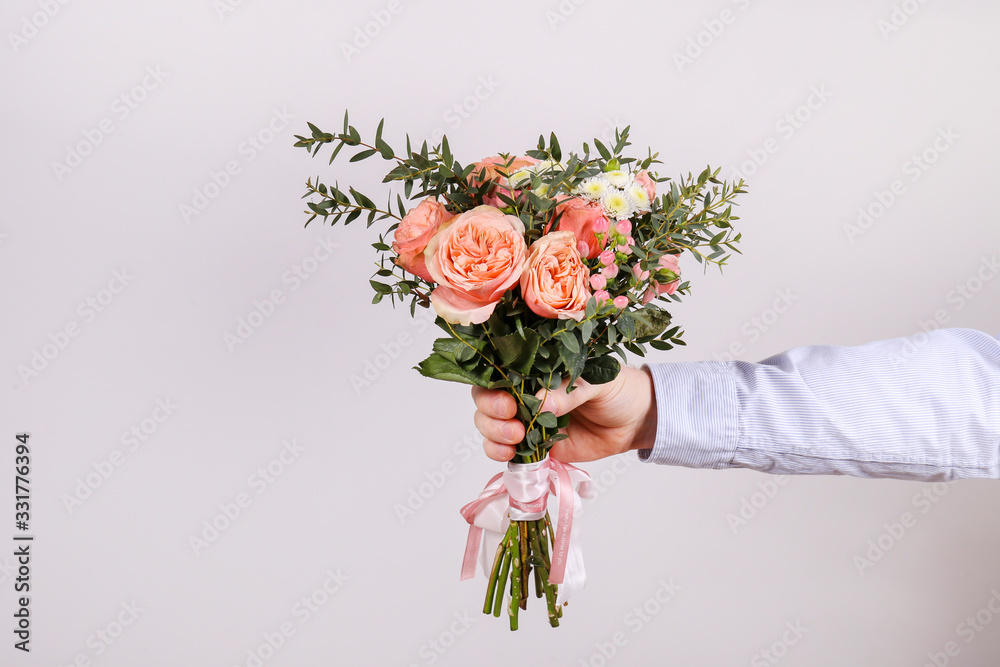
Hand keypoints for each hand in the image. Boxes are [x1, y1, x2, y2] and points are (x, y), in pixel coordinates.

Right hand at [470, 365, 657, 462]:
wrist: (637, 421)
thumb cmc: (618, 388)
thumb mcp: (597, 379)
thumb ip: (569, 389)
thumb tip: (541, 402)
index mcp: (535, 370)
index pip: (498, 371)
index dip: (492, 384)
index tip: (507, 397)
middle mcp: (524, 394)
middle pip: (486, 400)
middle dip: (490, 411)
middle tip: (512, 416)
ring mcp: (527, 422)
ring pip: (490, 426)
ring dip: (493, 433)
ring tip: (517, 437)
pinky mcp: (534, 448)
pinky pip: (506, 452)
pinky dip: (500, 453)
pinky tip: (511, 453)